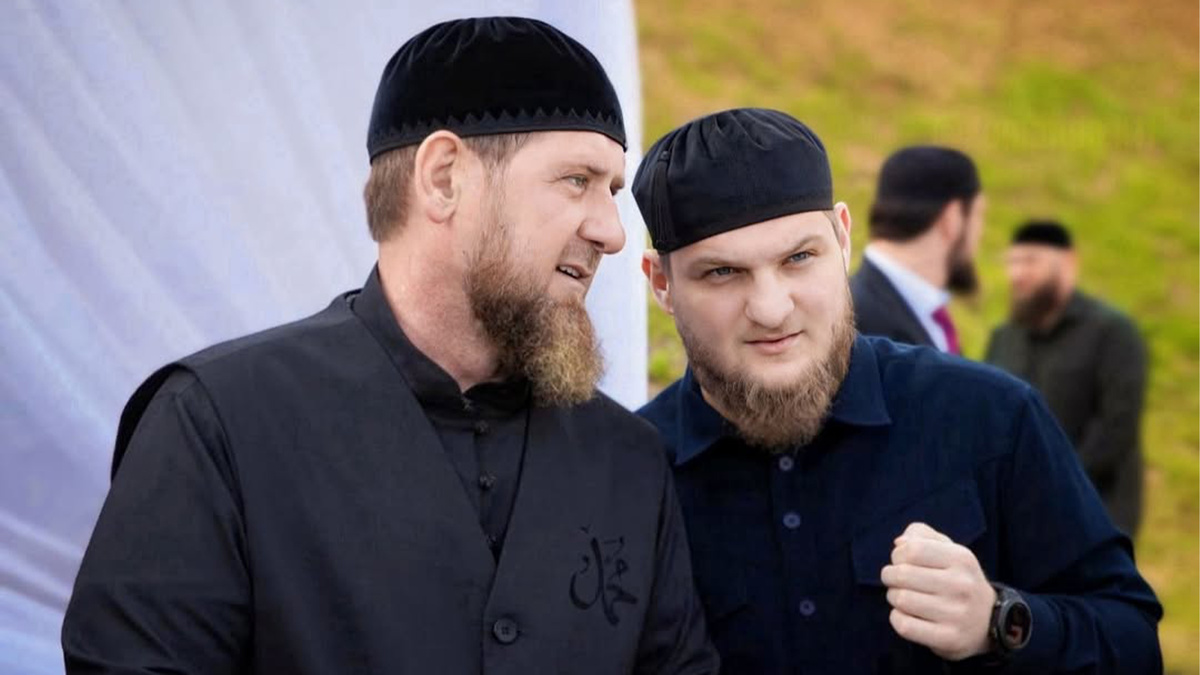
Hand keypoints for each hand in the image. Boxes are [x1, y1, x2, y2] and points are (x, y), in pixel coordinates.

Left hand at [880, 522, 994, 660]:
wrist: (988, 621)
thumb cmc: (957, 579)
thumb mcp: (948, 550)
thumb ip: (921, 536)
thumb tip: (899, 543)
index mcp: (961, 558)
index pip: (911, 549)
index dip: (897, 555)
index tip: (900, 561)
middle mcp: (962, 585)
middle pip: (902, 574)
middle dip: (890, 576)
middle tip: (896, 581)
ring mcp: (957, 614)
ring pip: (901, 599)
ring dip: (894, 597)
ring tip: (903, 597)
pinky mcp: (949, 638)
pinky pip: (905, 625)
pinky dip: (897, 618)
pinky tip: (906, 614)